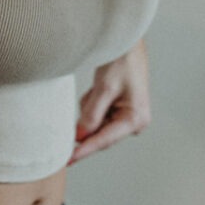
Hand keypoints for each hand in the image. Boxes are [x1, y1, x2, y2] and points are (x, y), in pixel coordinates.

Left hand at [70, 39, 151, 164]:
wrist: (125, 44)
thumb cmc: (122, 61)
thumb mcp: (104, 89)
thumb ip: (91, 115)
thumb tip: (80, 137)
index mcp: (136, 119)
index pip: (104, 140)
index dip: (85, 149)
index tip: (69, 160)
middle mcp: (135, 122)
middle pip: (100, 135)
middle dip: (88, 120)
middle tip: (89, 98)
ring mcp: (127, 117)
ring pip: (96, 125)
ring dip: (90, 108)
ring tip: (97, 88)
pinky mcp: (120, 111)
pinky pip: (98, 116)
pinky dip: (92, 104)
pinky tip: (98, 89)